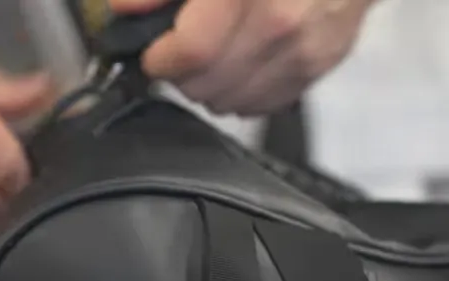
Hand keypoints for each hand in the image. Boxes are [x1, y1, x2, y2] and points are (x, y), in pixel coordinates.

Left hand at [110, 0, 375, 115]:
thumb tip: (125, 8)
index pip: (191, 53)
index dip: (160, 58)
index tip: (153, 51)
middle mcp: (282, 21)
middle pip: (207, 86)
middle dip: (183, 73)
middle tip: (182, 48)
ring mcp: (306, 46)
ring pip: (233, 103)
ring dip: (213, 86)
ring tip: (213, 53)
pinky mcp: (323, 61)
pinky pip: (266, 103)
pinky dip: (246, 90)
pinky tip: (243, 60)